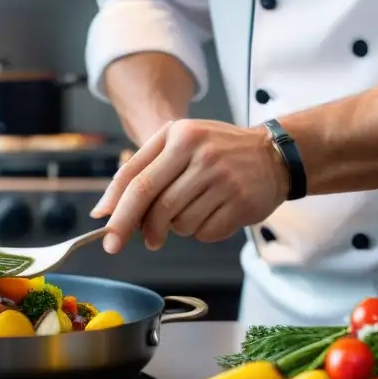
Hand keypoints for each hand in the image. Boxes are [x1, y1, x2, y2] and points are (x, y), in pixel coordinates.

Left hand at [90, 120, 289, 252]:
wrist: (274, 154)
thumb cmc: (217, 151)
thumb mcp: (179, 143)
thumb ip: (141, 169)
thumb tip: (105, 210)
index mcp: (179, 135)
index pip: (137, 178)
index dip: (117, 208)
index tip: (103, 228)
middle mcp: (201, 154)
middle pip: (154, 203)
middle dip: (133, 228)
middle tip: (120, 243)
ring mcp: (224, 179)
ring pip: (179, 222)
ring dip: (175, 227)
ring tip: (190, 210)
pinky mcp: (241, 202)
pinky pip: (205, 233)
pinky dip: (201, 232)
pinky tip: (213, 214)